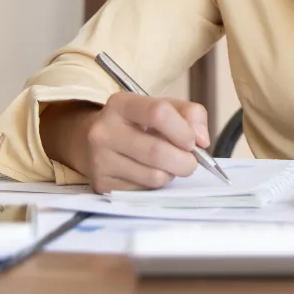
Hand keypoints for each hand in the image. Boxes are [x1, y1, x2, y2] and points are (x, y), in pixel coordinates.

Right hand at [42, 93, 209, 193]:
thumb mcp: (162, 107)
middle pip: (157, 151)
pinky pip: (143, 190)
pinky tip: (148, 172)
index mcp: (121, 104)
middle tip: (190, 162)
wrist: (91, 141)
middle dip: (184, 161)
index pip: (158, 113)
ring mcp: (99, 159)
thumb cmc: (137, 123)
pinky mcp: (101, 184)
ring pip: (153, 176)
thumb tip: (201, 141)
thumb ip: (190, 114)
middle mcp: (104, 130)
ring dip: (171, 174)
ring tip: (167, 165)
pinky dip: (155, 185)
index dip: (183, 130)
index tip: (192, 142)